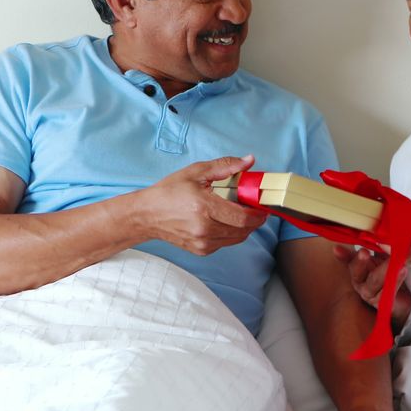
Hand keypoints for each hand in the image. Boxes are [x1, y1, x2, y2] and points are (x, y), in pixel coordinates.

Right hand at [134, 155, 267, 254]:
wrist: (147, 215)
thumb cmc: (170, 192)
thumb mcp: (196, 172)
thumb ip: (225, 166)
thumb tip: (248, 161)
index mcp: (204, 208)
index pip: (242, 217)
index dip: (258, 214)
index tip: (263, 206)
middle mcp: (204, 229)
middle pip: (243, 230)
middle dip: (255, 220)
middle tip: (257, 209)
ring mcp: (202, 243)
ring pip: (236, 239)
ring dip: (245, 227)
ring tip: (242, 213)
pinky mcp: (201, 250)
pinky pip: (225, 243)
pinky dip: (231, 233)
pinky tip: (225, 221)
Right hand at [332, 245, 410, 330]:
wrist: (403, 296)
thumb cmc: (390, 272)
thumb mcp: (385, 256)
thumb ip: (382, 246)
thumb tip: (382, 233)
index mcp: (359, 266)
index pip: (348, 259)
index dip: (343, 255)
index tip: (336, 249)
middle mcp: (360, 280)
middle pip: (356, 271)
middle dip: (360, 261)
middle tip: (364, 252)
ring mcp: (369, 292)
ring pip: (373, 281)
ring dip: (384, 270)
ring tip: (396, 261)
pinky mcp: (381, 302)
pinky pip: (387, 291)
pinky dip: (396, 280)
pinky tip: (403, 270)